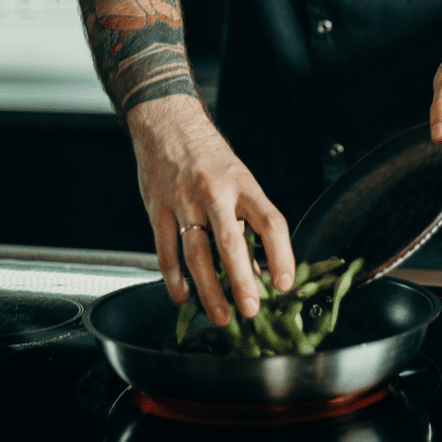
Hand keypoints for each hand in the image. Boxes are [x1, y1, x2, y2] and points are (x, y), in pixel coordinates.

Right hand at [128, 95, 294, 324]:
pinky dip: (174, 279)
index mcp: (244, 186)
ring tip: (221, 316)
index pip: (270, 222)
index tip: (285, 282)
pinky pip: (165, 251)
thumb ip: (250, 227)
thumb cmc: (213, 160)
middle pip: (231, 243)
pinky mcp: (157, 210)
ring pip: (196, 253)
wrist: (169, 126)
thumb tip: (259, 273)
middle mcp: (215, 193)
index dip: (281, 254)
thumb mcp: (242, 184)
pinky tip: (183, 298)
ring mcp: (183, 202)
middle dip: (242, 281)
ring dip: (209, 290)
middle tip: (251, 310)